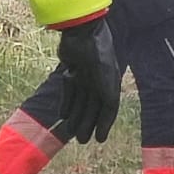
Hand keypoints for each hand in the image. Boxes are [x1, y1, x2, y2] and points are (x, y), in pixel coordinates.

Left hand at [55, 17, 120, 143]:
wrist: (83, 33)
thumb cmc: (100, 58)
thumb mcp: (108, 84)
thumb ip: (109, 105)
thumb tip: (103, 126)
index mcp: (111, 84)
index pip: (108, 109)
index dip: (103, 125)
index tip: (99, 140)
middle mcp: (98, 81)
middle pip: (92, 107)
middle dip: (86, 124)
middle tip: (81, 140)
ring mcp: (85, 76)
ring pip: (79, 101)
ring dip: (75, 117)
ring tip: (69, 132)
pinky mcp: (71, 71)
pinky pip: (68, 91)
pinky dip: (66, 103)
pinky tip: (62, 116)